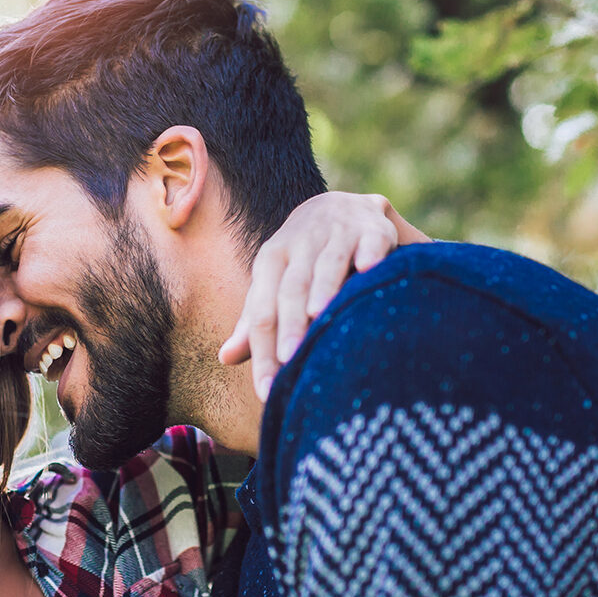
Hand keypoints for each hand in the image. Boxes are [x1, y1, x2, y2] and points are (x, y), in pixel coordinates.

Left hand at [219, 192, 428, 399]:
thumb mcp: (273, 284)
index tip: (268, 389)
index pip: (262, 311)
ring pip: (327, 262)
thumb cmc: (301, 261)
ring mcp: (336, 233)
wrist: (338, 207)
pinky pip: (370, 240)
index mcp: (271, 261)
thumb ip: (254, 321)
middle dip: (290, 323)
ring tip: (319, 316)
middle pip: (291, 287)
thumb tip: (225, 357)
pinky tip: (369, 269)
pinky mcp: (372, 228)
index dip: (263, 351)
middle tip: (290, 359)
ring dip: (323, 287)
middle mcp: (300, 244)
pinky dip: (370, 252)